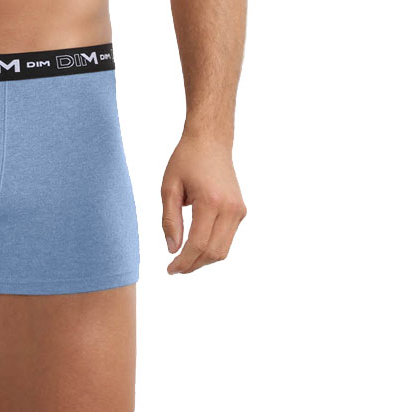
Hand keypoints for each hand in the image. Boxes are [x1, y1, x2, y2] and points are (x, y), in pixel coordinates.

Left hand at [160, 131, 246, 273]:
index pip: (198, 244)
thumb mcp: (169, 187)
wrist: (211, 142)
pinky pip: (227, 239)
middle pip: (214, 252)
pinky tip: (196, 247)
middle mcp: (230, 209)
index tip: (169, 270)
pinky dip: (212, 248)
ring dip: (203, 260)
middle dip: (193, 265)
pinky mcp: (241, 211)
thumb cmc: (186, 160)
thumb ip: (170, 220)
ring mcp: (239, 210)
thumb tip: (173, 249)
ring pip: (223, 250)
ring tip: (184, 260)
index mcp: (210, 201)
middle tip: (175, 269)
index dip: (184, 261)